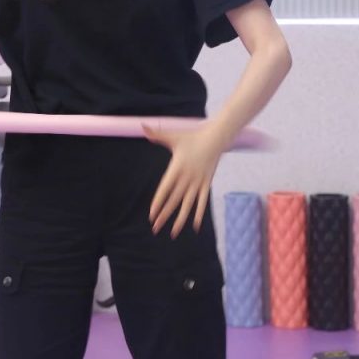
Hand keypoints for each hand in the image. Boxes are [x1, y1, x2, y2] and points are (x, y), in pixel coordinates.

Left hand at [145, 123, 229, 238]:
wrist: (215, 138)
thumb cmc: (192, 137)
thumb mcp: (173, 136)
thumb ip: (157, 134)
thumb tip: (142, 126)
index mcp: (177, 168)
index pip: (165, 189)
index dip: (158, 203)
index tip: (151, 215)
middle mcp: (187, 178)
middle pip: (174, 200)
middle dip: (164, 215)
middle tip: (155, 228)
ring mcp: (198, 183)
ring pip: (187, 205)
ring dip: (180, 219)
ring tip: (173, 233)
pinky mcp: (206, 184)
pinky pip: (201, 202)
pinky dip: (198, 214)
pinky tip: (194, 226)